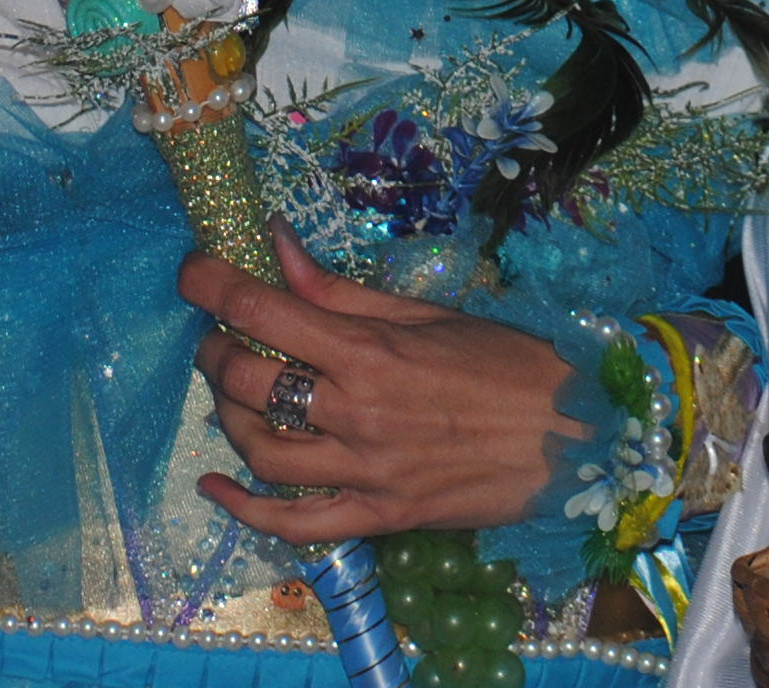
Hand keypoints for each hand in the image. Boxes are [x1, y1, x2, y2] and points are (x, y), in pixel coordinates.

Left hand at [184, 229, 587, 541]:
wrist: (575, 439)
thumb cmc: (508, 364)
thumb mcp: (428, 313)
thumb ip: (341, 290)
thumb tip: (278, 247)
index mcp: (372, 350)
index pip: (264, 312)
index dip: (212, 286)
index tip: (193, 272)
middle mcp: (359, 412)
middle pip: (249, 382)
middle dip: (216, 352)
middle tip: (219, 337)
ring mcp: (365, 472)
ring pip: (261, 449)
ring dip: (228, 415)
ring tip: (232, 393)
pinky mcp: (378, 517)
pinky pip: (293, 522)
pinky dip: (243, 507)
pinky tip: (217, 484)